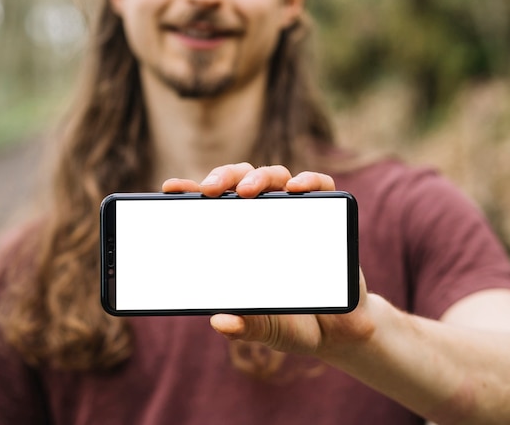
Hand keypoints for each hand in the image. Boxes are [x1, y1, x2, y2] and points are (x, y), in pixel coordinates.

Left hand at [162, 163, 375, 358]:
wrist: (339, 332)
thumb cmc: (293, 324)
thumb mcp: (266, 328)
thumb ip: (246, 325)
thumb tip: (219, 321)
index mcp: (240, 240)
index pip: (212, 207)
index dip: (191, 193)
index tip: (170, 188)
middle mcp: (264, 221)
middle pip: (241, 181)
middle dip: (224, 177)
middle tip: (211, 190)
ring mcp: (294, 216)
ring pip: (274, 177)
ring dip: (259, 177)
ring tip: (247, 191)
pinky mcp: (327, 216)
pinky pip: (321, 187)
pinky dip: (310, 180)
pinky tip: (297, 188)